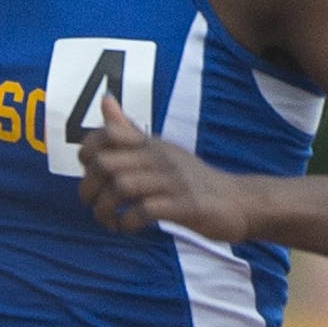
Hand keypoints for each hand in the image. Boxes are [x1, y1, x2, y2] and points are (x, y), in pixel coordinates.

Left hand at [77, 95, 249, 240]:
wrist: (239, 202)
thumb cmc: (192, 178)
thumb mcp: (160, 150)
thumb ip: (129, 131)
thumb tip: (105, 99)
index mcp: (151, 144)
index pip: (106, 134)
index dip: (87, 153)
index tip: (90, 174)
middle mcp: (160, 158)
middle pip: (106, 164)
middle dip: (89, 189)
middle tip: (94, 205)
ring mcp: (173, 181)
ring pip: (121, 187)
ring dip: (105, 210)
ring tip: (110, 220)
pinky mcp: (185, 206)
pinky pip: (145, 210)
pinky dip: (128, 222)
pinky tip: (129, 227)